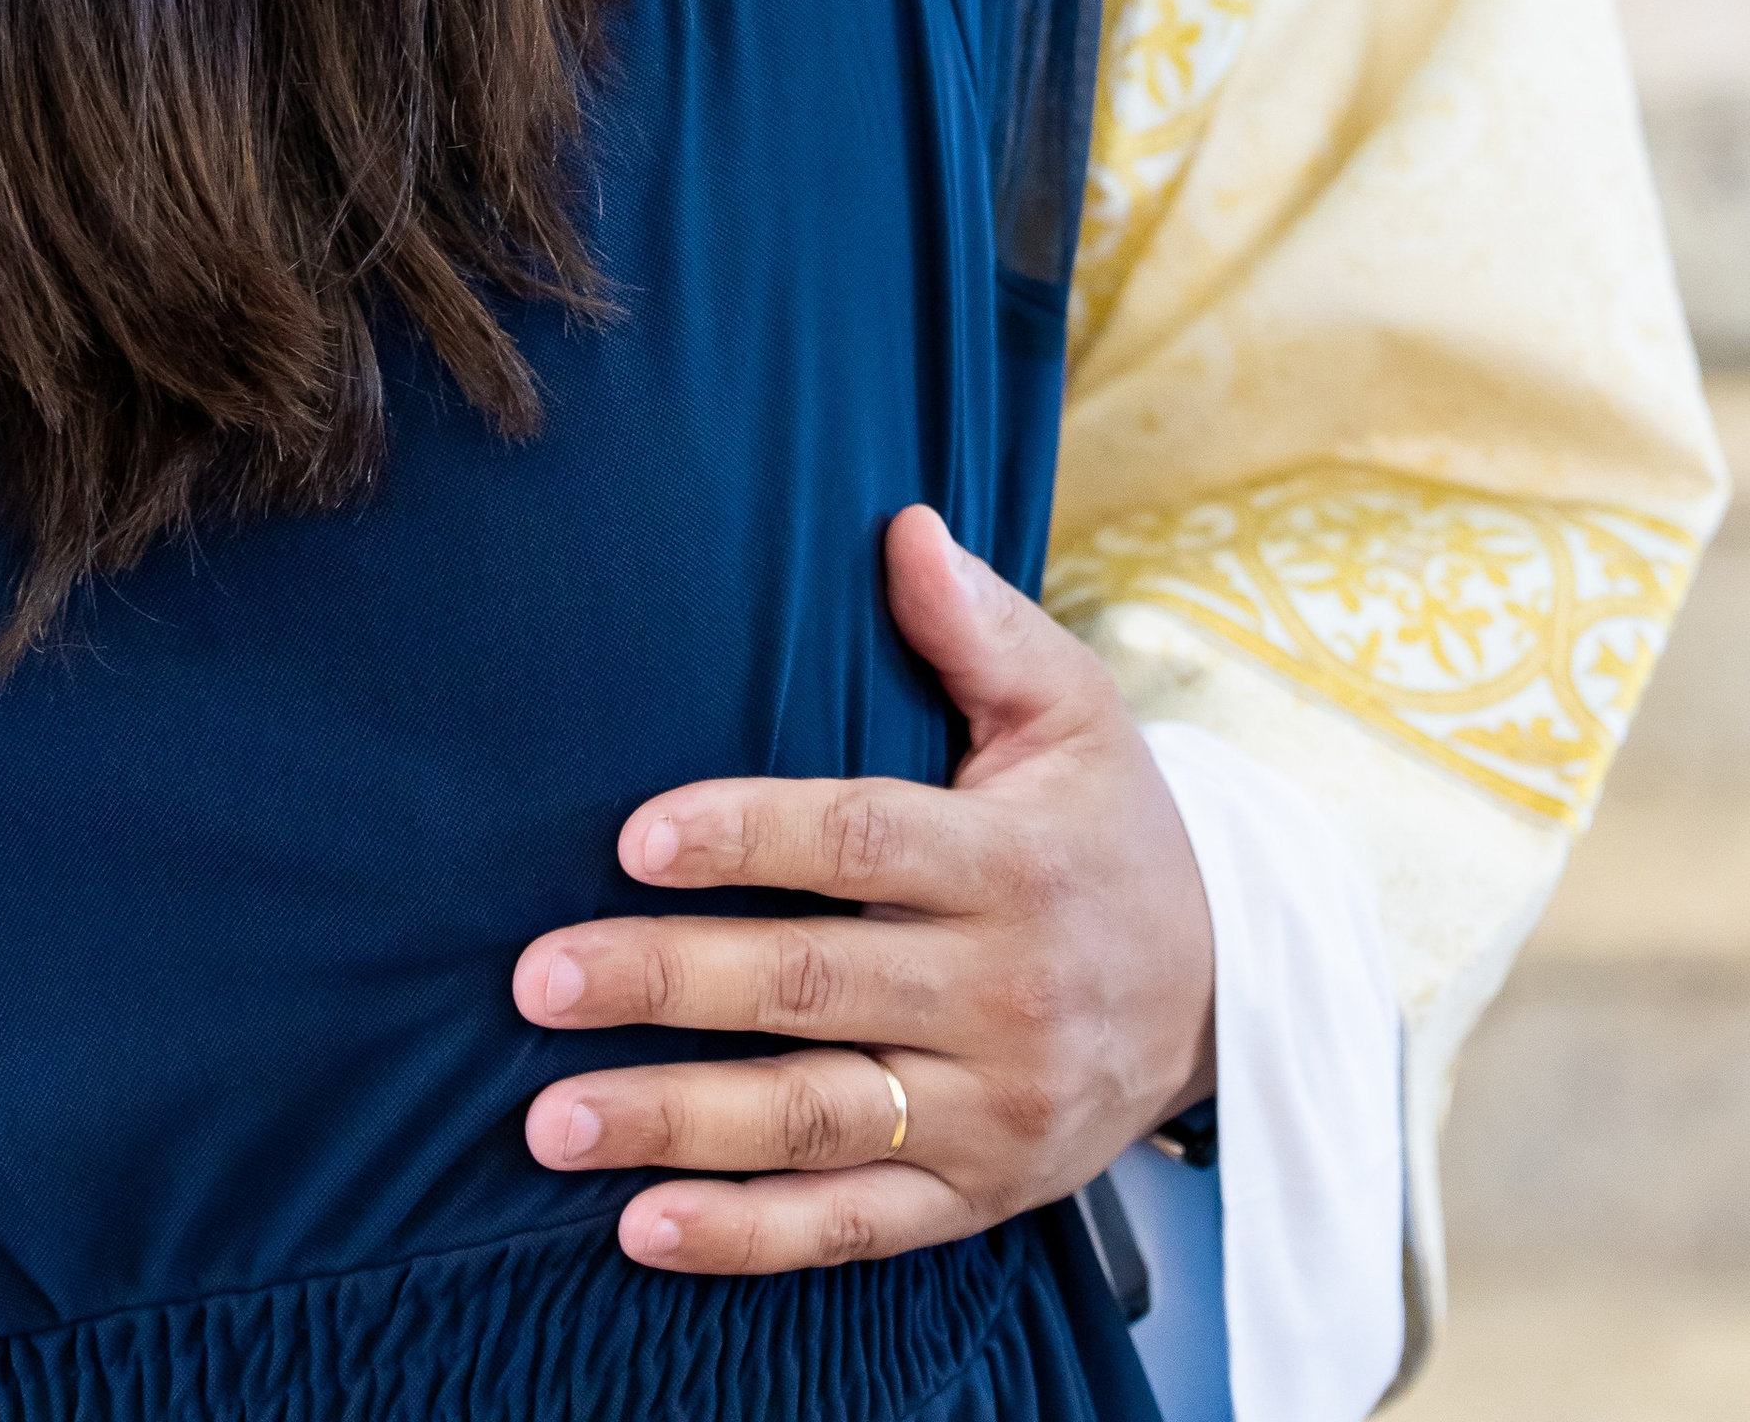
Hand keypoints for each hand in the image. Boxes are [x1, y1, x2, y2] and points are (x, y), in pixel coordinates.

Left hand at [514, 504, 1213, 1272]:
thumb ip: (978, 625)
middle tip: (537, 978)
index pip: (863, 842)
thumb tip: (901, 527)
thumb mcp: (1072, 708)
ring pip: (816, 1118)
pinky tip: (643, 1225)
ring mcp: (989, 1108)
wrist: (1225, 993)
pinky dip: (749, 1237)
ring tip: (549, 1118)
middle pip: (813, 986)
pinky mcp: (976, 1195)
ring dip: (675, 1121)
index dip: (748, 836)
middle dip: (665, 982)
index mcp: (1012, 861)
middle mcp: (1001, 991)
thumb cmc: (1106, 825)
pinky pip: (853, 1226)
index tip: (634, 836)